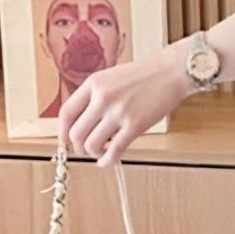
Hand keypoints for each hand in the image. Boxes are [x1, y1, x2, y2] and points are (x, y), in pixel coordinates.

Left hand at [58, 44, 192, 166]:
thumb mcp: (113, 77)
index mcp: (93, 83)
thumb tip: (85, 121)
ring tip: (100, 152)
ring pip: (91, 144)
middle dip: (78, 147)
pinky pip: (114, 150)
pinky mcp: (135, 125)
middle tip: (85, 150)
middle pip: (76, 133)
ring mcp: (118, 112)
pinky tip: (107, 162)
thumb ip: (97, 96)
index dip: (62, 131)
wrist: (172, 71)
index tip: (65, 140)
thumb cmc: (147, 75)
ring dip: (93, 153)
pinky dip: (107, 161)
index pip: (66, 113)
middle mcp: (102, 97)